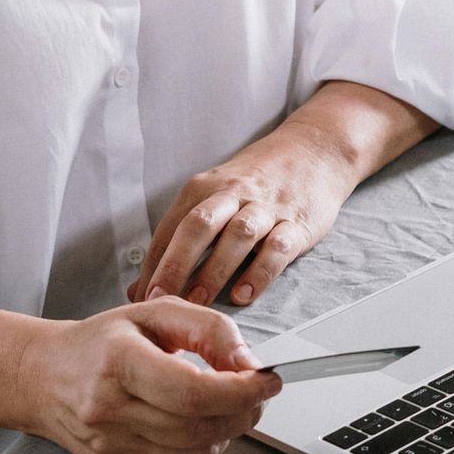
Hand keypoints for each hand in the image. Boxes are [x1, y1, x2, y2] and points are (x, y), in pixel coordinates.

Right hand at [20, 297, 280, 453]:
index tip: (269, 380)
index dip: (241, 391)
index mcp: (117, 362)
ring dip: (227, 431)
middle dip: (243, 410)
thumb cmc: (104, 341)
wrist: (44, 378)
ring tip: (224, 405)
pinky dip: (202, 449)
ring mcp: (111, 447)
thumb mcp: (156, 313)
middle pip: (200, 427)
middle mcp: (109, 410)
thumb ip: (210, 330)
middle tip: (257, 392)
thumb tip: (250, 364)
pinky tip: (197, 424)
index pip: (193, 392)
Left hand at [130, 117, 361, 308]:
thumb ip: (180, 238)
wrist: (314, 151)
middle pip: (199, 226)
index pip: (171, 228)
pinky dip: (260, 272)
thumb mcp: (215, 195)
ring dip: (215, 270)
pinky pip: (278, 248)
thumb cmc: (256, 182)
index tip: (140, 297)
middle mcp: (233, 194)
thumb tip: (140, 287)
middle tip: (160, 298)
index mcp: (205, 187)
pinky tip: (245, 294)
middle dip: (176, 264)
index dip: (153, 264)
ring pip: (237, 235)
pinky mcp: (297, 222)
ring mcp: (266, 207)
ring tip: (198, 303)